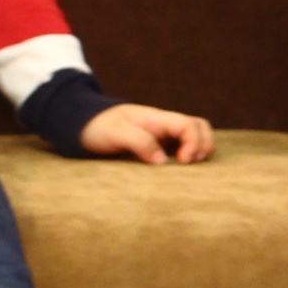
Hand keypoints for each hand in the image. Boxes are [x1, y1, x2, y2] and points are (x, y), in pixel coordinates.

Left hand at [80, 102, 214, 163]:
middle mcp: (164, 125)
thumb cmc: (99, 127)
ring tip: (187, 167)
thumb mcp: (116, 133)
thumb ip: (140, 142)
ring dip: (198, 150)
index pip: (189, 125)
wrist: (83, 126)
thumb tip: (163, 161)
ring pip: (195, 137)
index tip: (183, 162)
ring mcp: (163, 135)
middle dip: (204, 145)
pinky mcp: (158, 146)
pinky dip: (188, 156)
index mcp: (157, 118)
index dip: (194, 143)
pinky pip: (182, 148)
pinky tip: (178, 169)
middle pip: (200, 127)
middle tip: (189, 164)